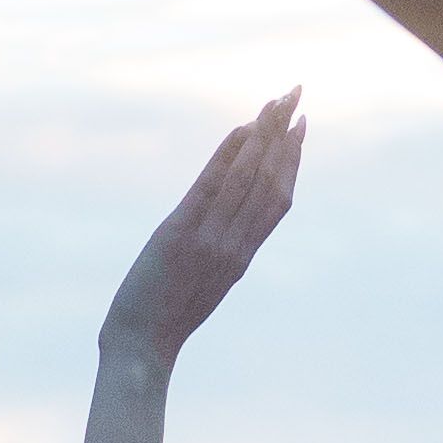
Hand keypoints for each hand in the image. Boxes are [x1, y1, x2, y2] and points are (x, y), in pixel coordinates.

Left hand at [101, 93, 303, 366]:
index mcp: (242, 257)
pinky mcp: (180, 236)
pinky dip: (228, 156)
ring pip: (248, 178)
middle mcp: (235, 245)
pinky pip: (211, 188)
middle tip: (297, 92)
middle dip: (285, 133)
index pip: (278, 200)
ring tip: (277, 98)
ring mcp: (211, 240)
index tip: (302, 127)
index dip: (293, 161)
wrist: (141, 350)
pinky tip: (242, 128)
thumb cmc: (165, 319)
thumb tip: (225, 223)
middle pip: (270, 180)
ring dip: (264, 134)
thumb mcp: (203, 284)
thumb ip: (220, 253)